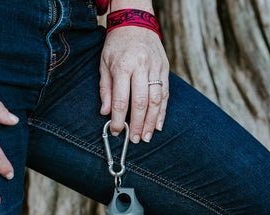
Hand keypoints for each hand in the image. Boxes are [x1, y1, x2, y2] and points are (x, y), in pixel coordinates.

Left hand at [99, 25, 169, 142]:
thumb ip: (105, 90)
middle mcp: (141, 67)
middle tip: (136, 139)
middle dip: (138, 124)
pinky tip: (159, 124)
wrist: (136, 20)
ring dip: (152, 122)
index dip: (119, 119)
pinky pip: (166, 94)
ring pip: (156, 100)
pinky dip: (163, 111)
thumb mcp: (104, 64)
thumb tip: (106, 112)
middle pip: (141, 103)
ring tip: (148, 136)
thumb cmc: (117, 45)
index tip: (117, 131)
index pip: (121, 100)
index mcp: (123, 66)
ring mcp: (155, 68)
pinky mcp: (165, 69)